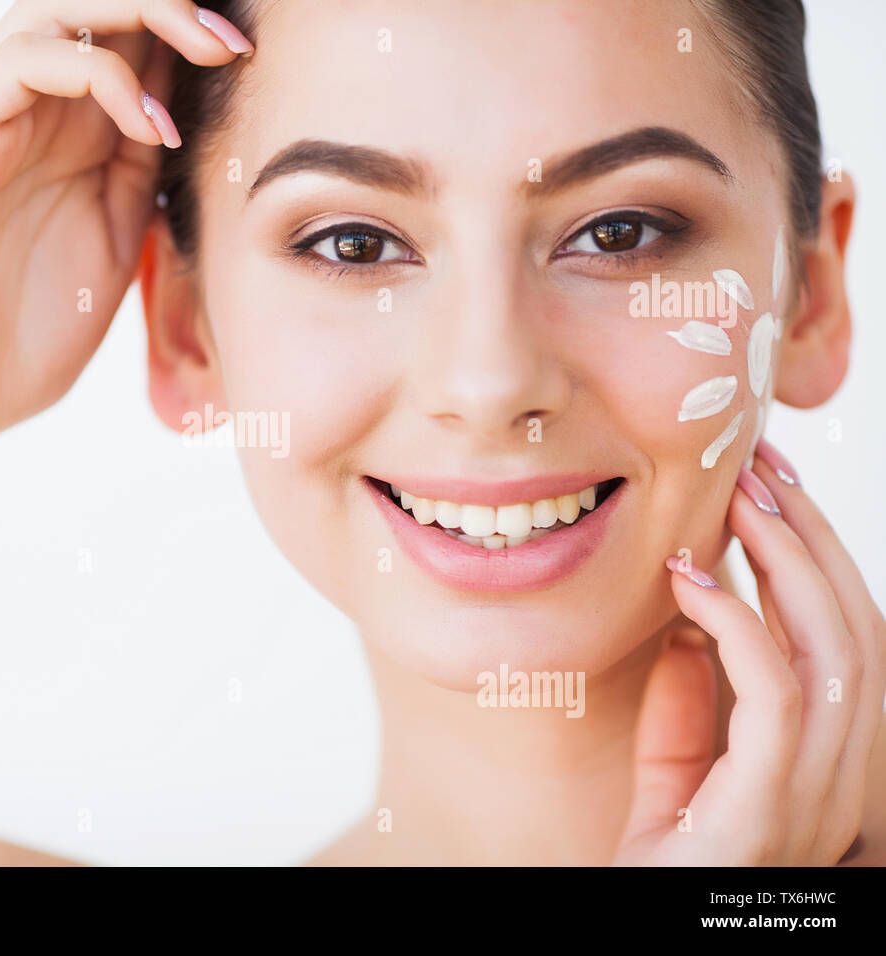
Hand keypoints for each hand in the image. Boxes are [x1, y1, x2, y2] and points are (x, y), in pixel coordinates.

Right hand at [0, 0, 251, 464]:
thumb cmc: (20, 344)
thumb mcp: (111, 249)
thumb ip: (139, 180)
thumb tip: (184, 120)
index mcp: (62, 145)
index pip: (121, 51)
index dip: (184, 37)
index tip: (249, 56)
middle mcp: (23, 121)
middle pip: (88, 14)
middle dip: (167, 7)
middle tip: (233, 41)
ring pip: (50, 13)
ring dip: (135, 13)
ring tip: (205, 50)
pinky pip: (20, 64)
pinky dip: (96, 74)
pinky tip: (148, 126)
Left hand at [615, 439, 885, 864]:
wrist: (641, 934)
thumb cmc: (662, 864)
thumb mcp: (676, 770)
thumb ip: (690, 702)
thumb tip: (689, 621)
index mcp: (830, 758)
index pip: (849, 636)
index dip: (820, 555)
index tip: (769, 486)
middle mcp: (844, 774)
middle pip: (857, 627)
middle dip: (812, 536)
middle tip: (759, 464)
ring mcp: (816, 796)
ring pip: (837, 650)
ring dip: (789, 561)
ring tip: (736, 499)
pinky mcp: (767, 810)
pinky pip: (777, 696)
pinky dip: (741, 625)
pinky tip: (695, 581)